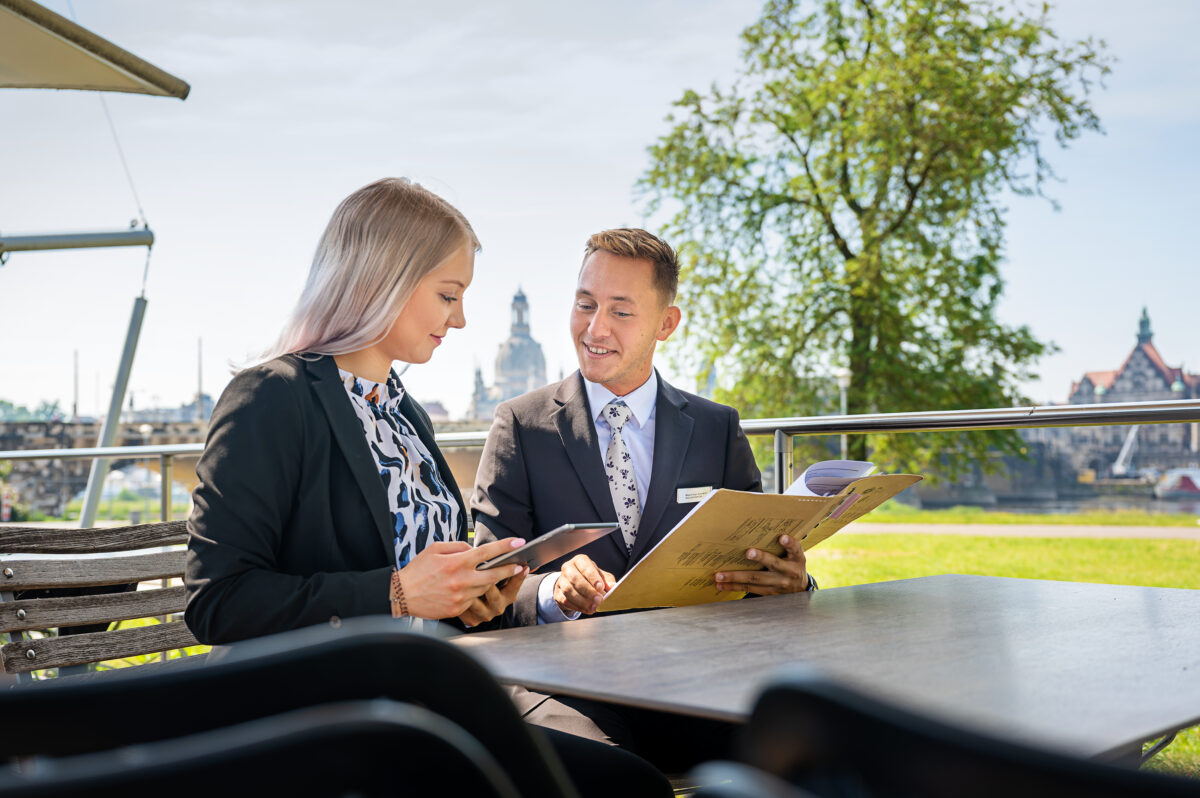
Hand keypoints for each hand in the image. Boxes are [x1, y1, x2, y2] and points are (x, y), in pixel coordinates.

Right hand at [397, 538, 526, 619]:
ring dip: (491, 583)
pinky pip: (473, 600)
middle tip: (519, 566)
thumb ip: (457, 547)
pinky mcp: (457, 609)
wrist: (402, 595)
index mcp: (456, 562)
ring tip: (497, 576)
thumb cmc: (418, 570)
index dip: (505, 546)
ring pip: (484, 589)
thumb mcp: (435, 549)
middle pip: (494, 575)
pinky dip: (475, 594)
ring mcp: (460, 597)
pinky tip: (472, 589)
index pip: (486, 552)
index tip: (519, 542)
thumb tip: (474, 550)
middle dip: (509, 570)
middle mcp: (460, 580)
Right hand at [554, 554, 616, 614]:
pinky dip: (577, 606)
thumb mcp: (600, 576)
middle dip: (588, 591)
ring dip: (582, 601)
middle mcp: (568, 568)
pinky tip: (587, 609)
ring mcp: (561, 581)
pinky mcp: (557, 593)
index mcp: (580, 561)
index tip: (600, 587)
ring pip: (568, 591)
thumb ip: (608, 581)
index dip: (593, 577)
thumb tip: (613, 587)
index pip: (585, 567)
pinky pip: (565, 600)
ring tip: (594, 607)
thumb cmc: (589, 578)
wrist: (573, 584)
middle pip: (575, 579)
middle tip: (599, 600)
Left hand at [713, 534, 809, 594]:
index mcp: (796, 559)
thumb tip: (759, 530)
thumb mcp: (795, 556)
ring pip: (755, 579)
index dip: (789, 543)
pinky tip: (721, 585)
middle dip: (760, 558)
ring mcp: (778, 584)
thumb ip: (785, 546)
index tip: (782, 538)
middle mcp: (788, 571)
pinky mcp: (768, 592)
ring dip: (735, 577)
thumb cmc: (793, 565)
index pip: (795, 549)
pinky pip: (749, 589)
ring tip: (720, 575)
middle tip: (748, 552)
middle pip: (773, 563)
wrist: (800, 590)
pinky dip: (733, 587)